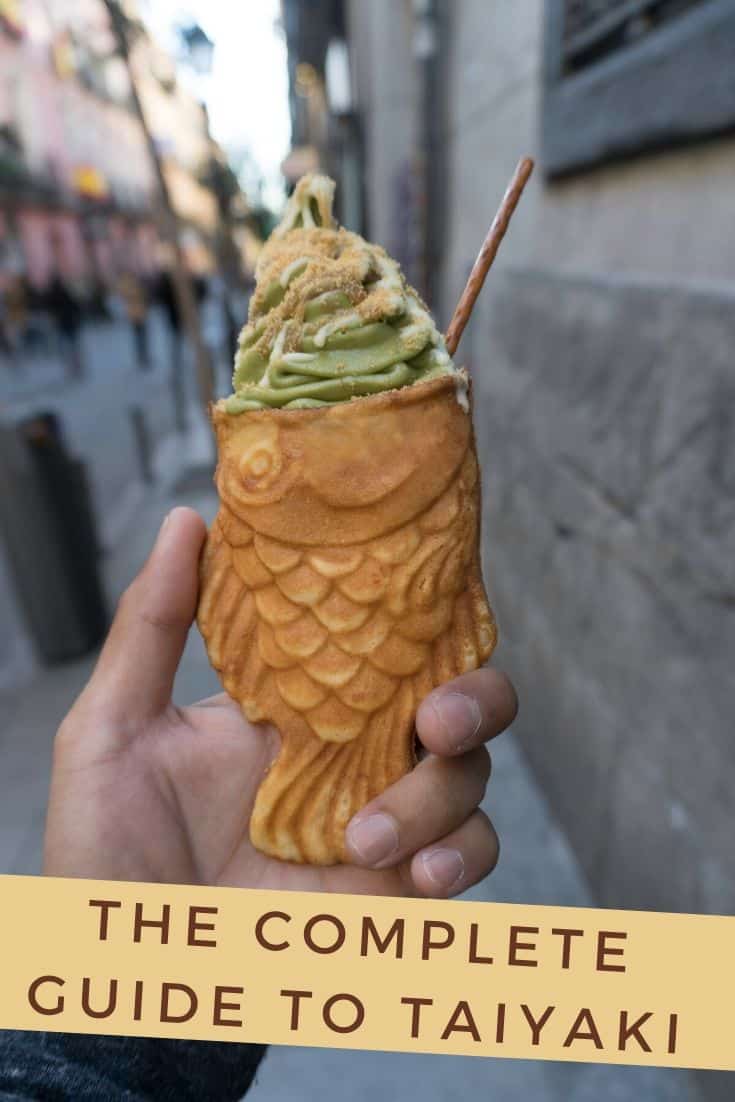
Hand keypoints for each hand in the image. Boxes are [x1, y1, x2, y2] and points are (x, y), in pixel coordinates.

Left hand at [44, 508, 517, 896]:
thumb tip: (187, 518)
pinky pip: (471, 855)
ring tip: (362, 840)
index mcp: (299, 703)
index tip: (425, 599)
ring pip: (471, 774)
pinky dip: (460, 857)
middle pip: (458, 697)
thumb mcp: (110, 727)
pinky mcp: (397, 885)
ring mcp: (381, 816)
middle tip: (432, 720)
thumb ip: (153, 625)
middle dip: (474, 697)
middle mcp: (353, 752)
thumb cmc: (106, 854)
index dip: (419, 616)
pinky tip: (413, 877)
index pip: (384, 642)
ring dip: (440, 797)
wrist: (128, 976)